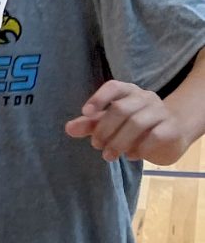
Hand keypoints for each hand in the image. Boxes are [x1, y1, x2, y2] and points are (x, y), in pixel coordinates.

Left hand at [65, 81, 194, 163]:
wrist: (173, 133)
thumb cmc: (134, 126)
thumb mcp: (110, 123)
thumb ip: (90, 125)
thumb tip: (68, 129)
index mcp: (128, 91)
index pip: (114, 87)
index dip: (99, 98)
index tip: (86, 112)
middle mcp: (145, 98)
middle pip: (121, 108)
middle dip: (104, 129)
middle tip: (96, 145)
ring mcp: (161, 111)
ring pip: (136, 123)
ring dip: (118, 142)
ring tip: (109, 155)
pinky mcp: (172, 128)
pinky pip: (155, 136)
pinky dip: (139, 148)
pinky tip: (131, 156)